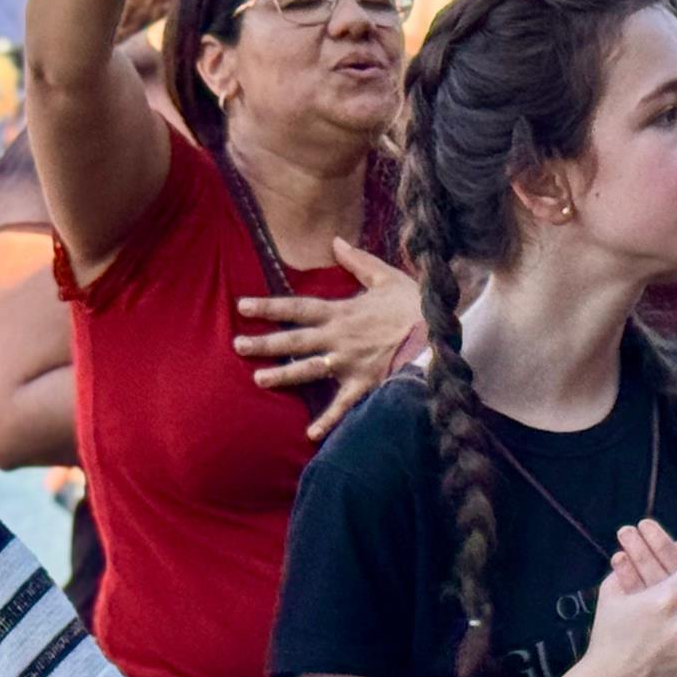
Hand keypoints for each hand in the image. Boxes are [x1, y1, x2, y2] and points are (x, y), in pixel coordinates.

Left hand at [235, 239, 420, 439]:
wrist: (439, 336)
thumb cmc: (415, 306)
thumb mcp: (388, 277)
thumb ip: (358, 261)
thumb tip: (336, 241)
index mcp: (342, 312)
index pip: (298, 308)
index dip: (269, 307)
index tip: (242, 306)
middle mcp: (339, 339)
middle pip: (294, 340)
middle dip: (264, 343)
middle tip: (237, 346)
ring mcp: (349, 364)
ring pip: (308, 370)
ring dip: (282, 376)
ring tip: (258, 380)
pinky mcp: (365, 384)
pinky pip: (343, 405)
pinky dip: (328, 421)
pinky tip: (310, 435)